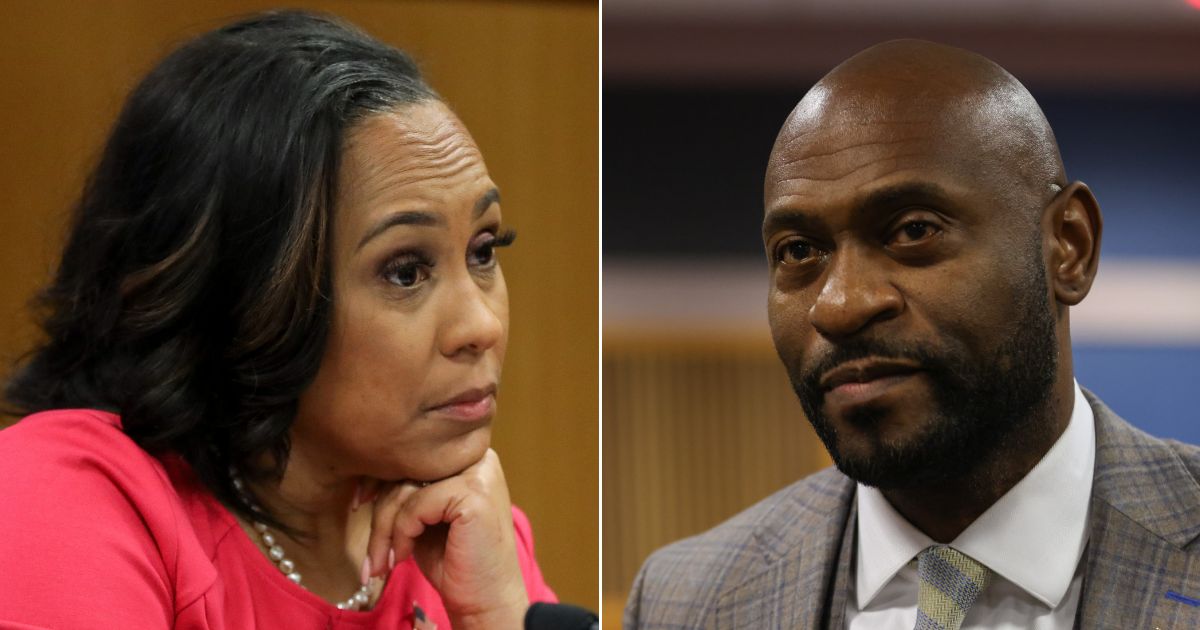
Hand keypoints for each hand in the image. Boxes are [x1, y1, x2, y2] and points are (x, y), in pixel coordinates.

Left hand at [365, 449, 528, 628]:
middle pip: (406, 469)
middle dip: (380, 512)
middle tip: (371, 553)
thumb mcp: (425, 516)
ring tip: (382, 561)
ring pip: (406, 488)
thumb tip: (364, 473)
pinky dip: (401, 533)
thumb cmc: (453, 559)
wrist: (486, 599)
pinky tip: (404, 556)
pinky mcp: (474, 494)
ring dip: (384, 530)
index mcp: (468, 454)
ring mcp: (479, 472)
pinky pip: (415, 504)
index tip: (359, 504)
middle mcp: (477, 455)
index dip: (380, 477)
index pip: (412, 454)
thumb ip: (407, 488)